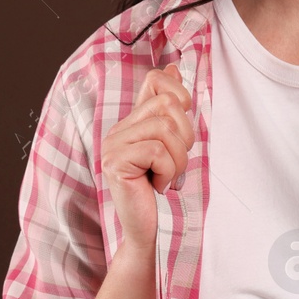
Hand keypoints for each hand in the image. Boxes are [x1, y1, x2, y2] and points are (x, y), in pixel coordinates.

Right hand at [100, 63, 194, 260]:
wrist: (148, 230)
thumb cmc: (162, 191)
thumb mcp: (172, 145)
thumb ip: (170, 110)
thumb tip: (173, 67)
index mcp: (131, 122)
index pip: (155, 81)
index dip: (179, 94)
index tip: (182, 123)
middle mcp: (118, 130)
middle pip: (167, 104)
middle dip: (185, 136)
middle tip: (175, 163)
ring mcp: (113, 145)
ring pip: (164, 128)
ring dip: (178, 159)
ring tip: (167, 177)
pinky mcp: (115, 162)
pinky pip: (156, 151)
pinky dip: (168, 171)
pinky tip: (158, 186)